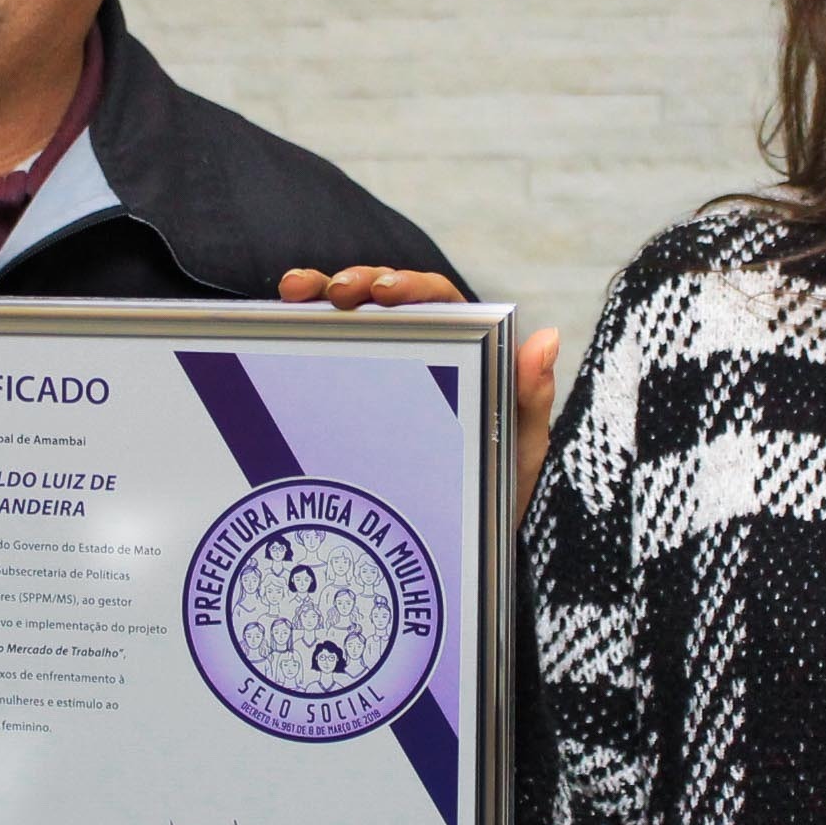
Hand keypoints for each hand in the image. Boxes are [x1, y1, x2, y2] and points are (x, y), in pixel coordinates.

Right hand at [278, 266, 561, 495]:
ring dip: (322, 292)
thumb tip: (545, 339)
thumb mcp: (516, 452)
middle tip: (333, 292)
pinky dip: (302, 330)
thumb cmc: (494, 492)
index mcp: (467, 351)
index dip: (411, 286)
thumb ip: (529, 400)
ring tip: (296, 292)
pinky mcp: (350, 393)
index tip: (384, 292)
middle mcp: (424, 350)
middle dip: (357, 281)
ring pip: (351, 316)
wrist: (458, 543)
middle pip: (387, 297)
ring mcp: (384, 369)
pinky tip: (280, 321)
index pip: (439, 302)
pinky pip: (325, 353)